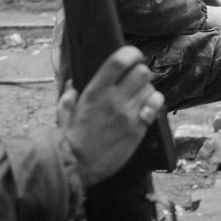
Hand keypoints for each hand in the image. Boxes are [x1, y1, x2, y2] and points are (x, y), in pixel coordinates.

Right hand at [58, 46, 163, 187]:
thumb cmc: (70, 139)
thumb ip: (69, 96)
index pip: (120, 60)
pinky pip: (156, 106)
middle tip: (136, 79)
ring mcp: (128, 114)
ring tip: (139, 96)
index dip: (131, 53)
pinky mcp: (138, 129)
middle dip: (141, 73)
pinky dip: (154, 103)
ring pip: (151, 88)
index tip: (134, 55)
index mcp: (95, 91)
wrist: (77, 167)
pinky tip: (146, 107)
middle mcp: (114, 99)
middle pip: (142, 72)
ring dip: (147, 89)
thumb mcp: (64, 113)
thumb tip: (73, 84)